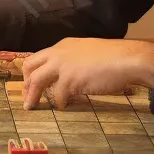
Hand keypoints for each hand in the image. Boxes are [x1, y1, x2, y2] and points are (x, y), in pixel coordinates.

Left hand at [21, 38, 153, 109]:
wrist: (127, 59)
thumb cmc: (114, 57)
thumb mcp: (88, 52)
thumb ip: (75, 60)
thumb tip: (70, 74)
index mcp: (63, 46)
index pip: (38, 57)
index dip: (32, 72)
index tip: (30, 83)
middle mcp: (58, 53)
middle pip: (30, 66)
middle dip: (26, 82)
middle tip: (27, 96)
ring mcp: (63, 66)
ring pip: (36, 80)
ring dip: (33, 96)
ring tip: (31, 107)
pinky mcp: (70, 80)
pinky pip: (58, 95)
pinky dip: (59, 103)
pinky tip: (64, 107)